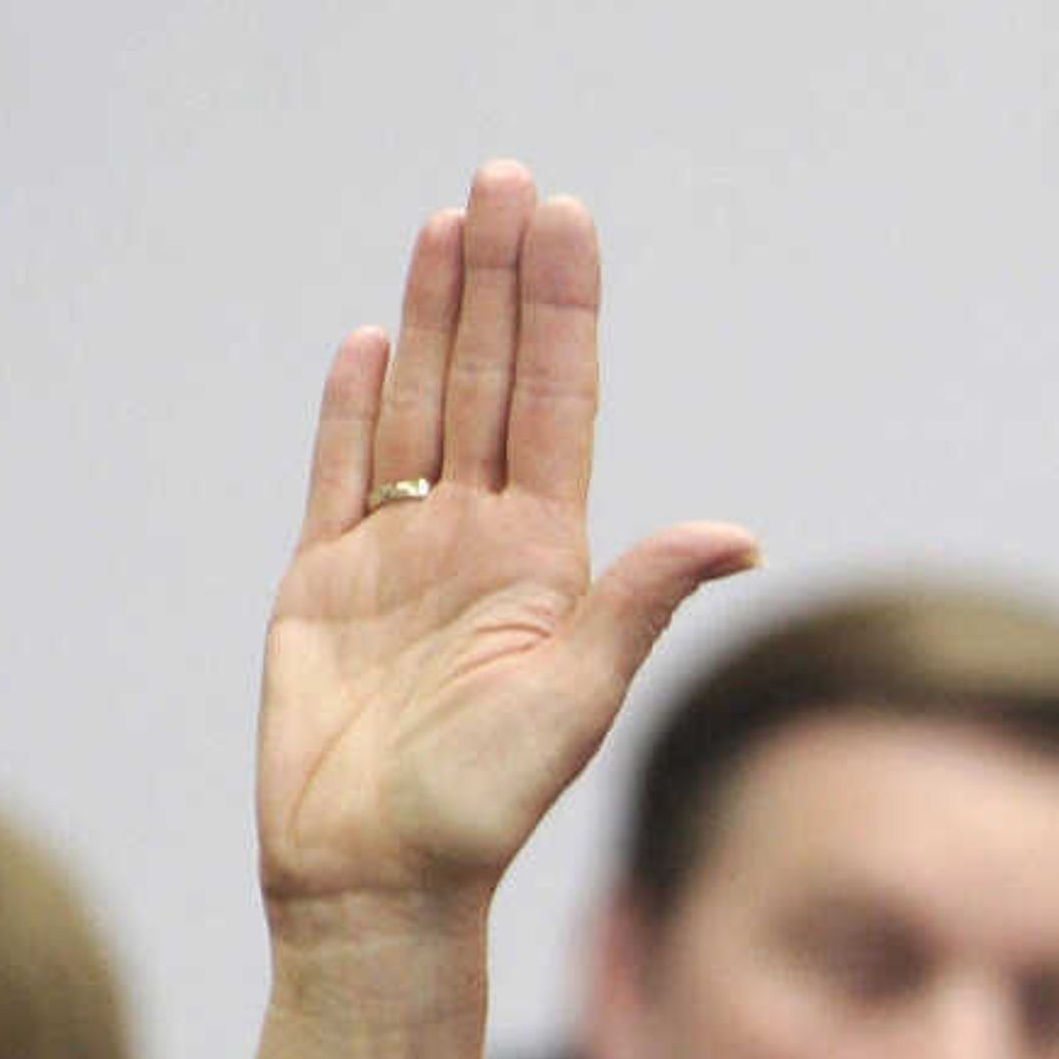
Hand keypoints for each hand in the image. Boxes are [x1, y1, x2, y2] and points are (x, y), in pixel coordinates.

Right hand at [259, 160, 754, 939]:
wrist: (374, 882)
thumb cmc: (483, 810)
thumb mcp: (576, 699)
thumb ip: (641, 603)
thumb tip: (737, 535)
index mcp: (544, 558)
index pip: (557, 403)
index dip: (561, 309)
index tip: (567, 217)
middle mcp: (476, 541)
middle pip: (489, 382)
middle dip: (498, 280)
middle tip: (507, 177)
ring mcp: (396, 556)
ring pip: (418, 408)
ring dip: (433, 318)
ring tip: (446, 223)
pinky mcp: (321, 584)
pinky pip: (340, 476)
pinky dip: (351, 408)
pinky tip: (371, 341)